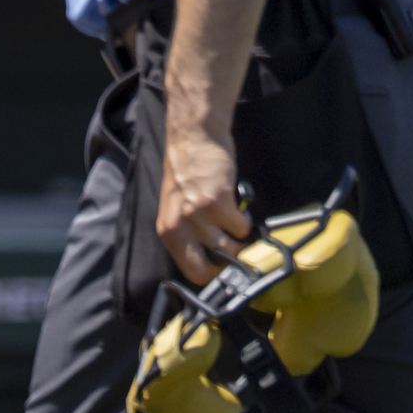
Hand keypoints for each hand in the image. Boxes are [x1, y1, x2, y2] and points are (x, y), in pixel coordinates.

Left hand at [156, 129, 251, 285]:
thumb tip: (212, 257)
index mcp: (168, 232)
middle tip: (237, 246)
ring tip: (234, 219)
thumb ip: (188, 234)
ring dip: (240, 237)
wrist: (193, 138)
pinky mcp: (216, 201)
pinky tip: (237, 205)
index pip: (192, 272)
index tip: (226, 266)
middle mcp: (178, 227)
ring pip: (232, 247)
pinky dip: (245, 219)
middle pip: (212, 267)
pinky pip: (242, 226)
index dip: (214, 273)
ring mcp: (196, 215)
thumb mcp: (177, 209)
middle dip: (230, 262)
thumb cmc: (187, 173)